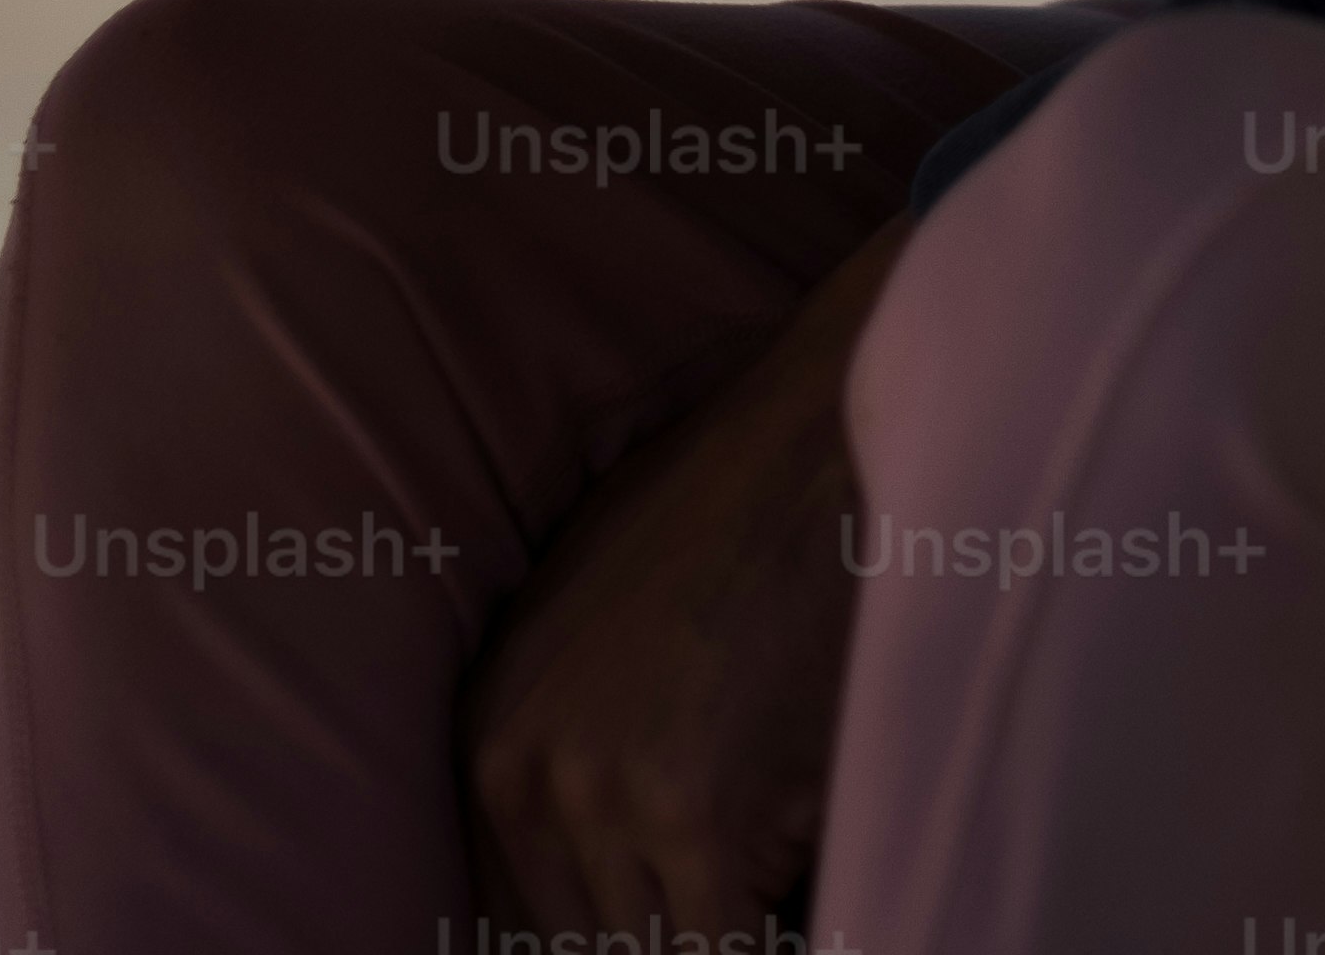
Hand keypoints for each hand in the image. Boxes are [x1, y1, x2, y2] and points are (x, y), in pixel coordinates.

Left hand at [459, 211, 906, 943]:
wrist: (835, 422)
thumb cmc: (756, 514)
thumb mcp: (613, 626)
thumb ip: (581, 754)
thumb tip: (608, 894)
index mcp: (489, 732)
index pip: (522, 929)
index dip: (621, 924)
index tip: (681, 895)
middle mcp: (519, 768)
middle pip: (594, 941)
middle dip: (677, 918)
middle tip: (747, 867)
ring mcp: (599, 790)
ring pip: (664, 947)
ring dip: (730, 910)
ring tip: (787, 847)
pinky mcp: (693, 809)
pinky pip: (731, 944)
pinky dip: (790, 926)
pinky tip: (825, 865)